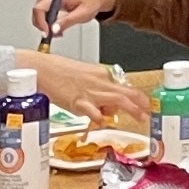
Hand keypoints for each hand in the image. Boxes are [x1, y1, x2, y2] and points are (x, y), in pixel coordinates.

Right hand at [29, 51, 152, 126]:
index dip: (136, 97)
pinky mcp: (78, 101)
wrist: (41, 68)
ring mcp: (90, 92)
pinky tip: (101, 121)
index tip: (144, 104)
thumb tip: (105, 106)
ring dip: (132, 110)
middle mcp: (99, 81)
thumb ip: (97, 90)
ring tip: (140, 118)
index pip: (124, 87)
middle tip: (148, 113)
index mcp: (101, 74)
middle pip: (127, 93)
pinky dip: (100, 118)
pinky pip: (94, 112)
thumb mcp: (83, 77)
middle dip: (141, 104)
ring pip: (118, 100)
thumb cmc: (57, 72)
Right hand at [32, 0, 118, 41]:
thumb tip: (53, 30)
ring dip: (45, 26)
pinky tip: (57, 28)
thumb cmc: (91, 2)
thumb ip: (67, 22)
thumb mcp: (82, 14)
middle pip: (37, 12)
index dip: (40, 22)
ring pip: (39, 14)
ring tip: (58, 33)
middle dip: (43, 26)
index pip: (39, 8)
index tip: (47, 33)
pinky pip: (43, 13)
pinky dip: (48, 23)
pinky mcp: (50, 1)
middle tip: (53, 35)